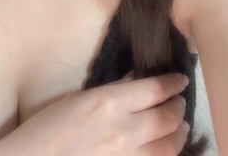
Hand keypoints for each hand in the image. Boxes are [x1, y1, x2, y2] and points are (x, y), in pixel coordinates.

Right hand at [0, 70, 189, 155]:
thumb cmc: (46, 128)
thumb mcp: (78, 99)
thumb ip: (112, 91)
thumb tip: (136, 82)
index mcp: (108, 103)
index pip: (154, 89)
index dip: (173, 83)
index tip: (181, 79)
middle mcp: (123, 131)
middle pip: (168, 118)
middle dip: (179, 106)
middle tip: (180, 101)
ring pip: (169, 147)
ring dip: (179, 133)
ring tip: (181, 126)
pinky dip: (165, 153)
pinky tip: (165, 148)